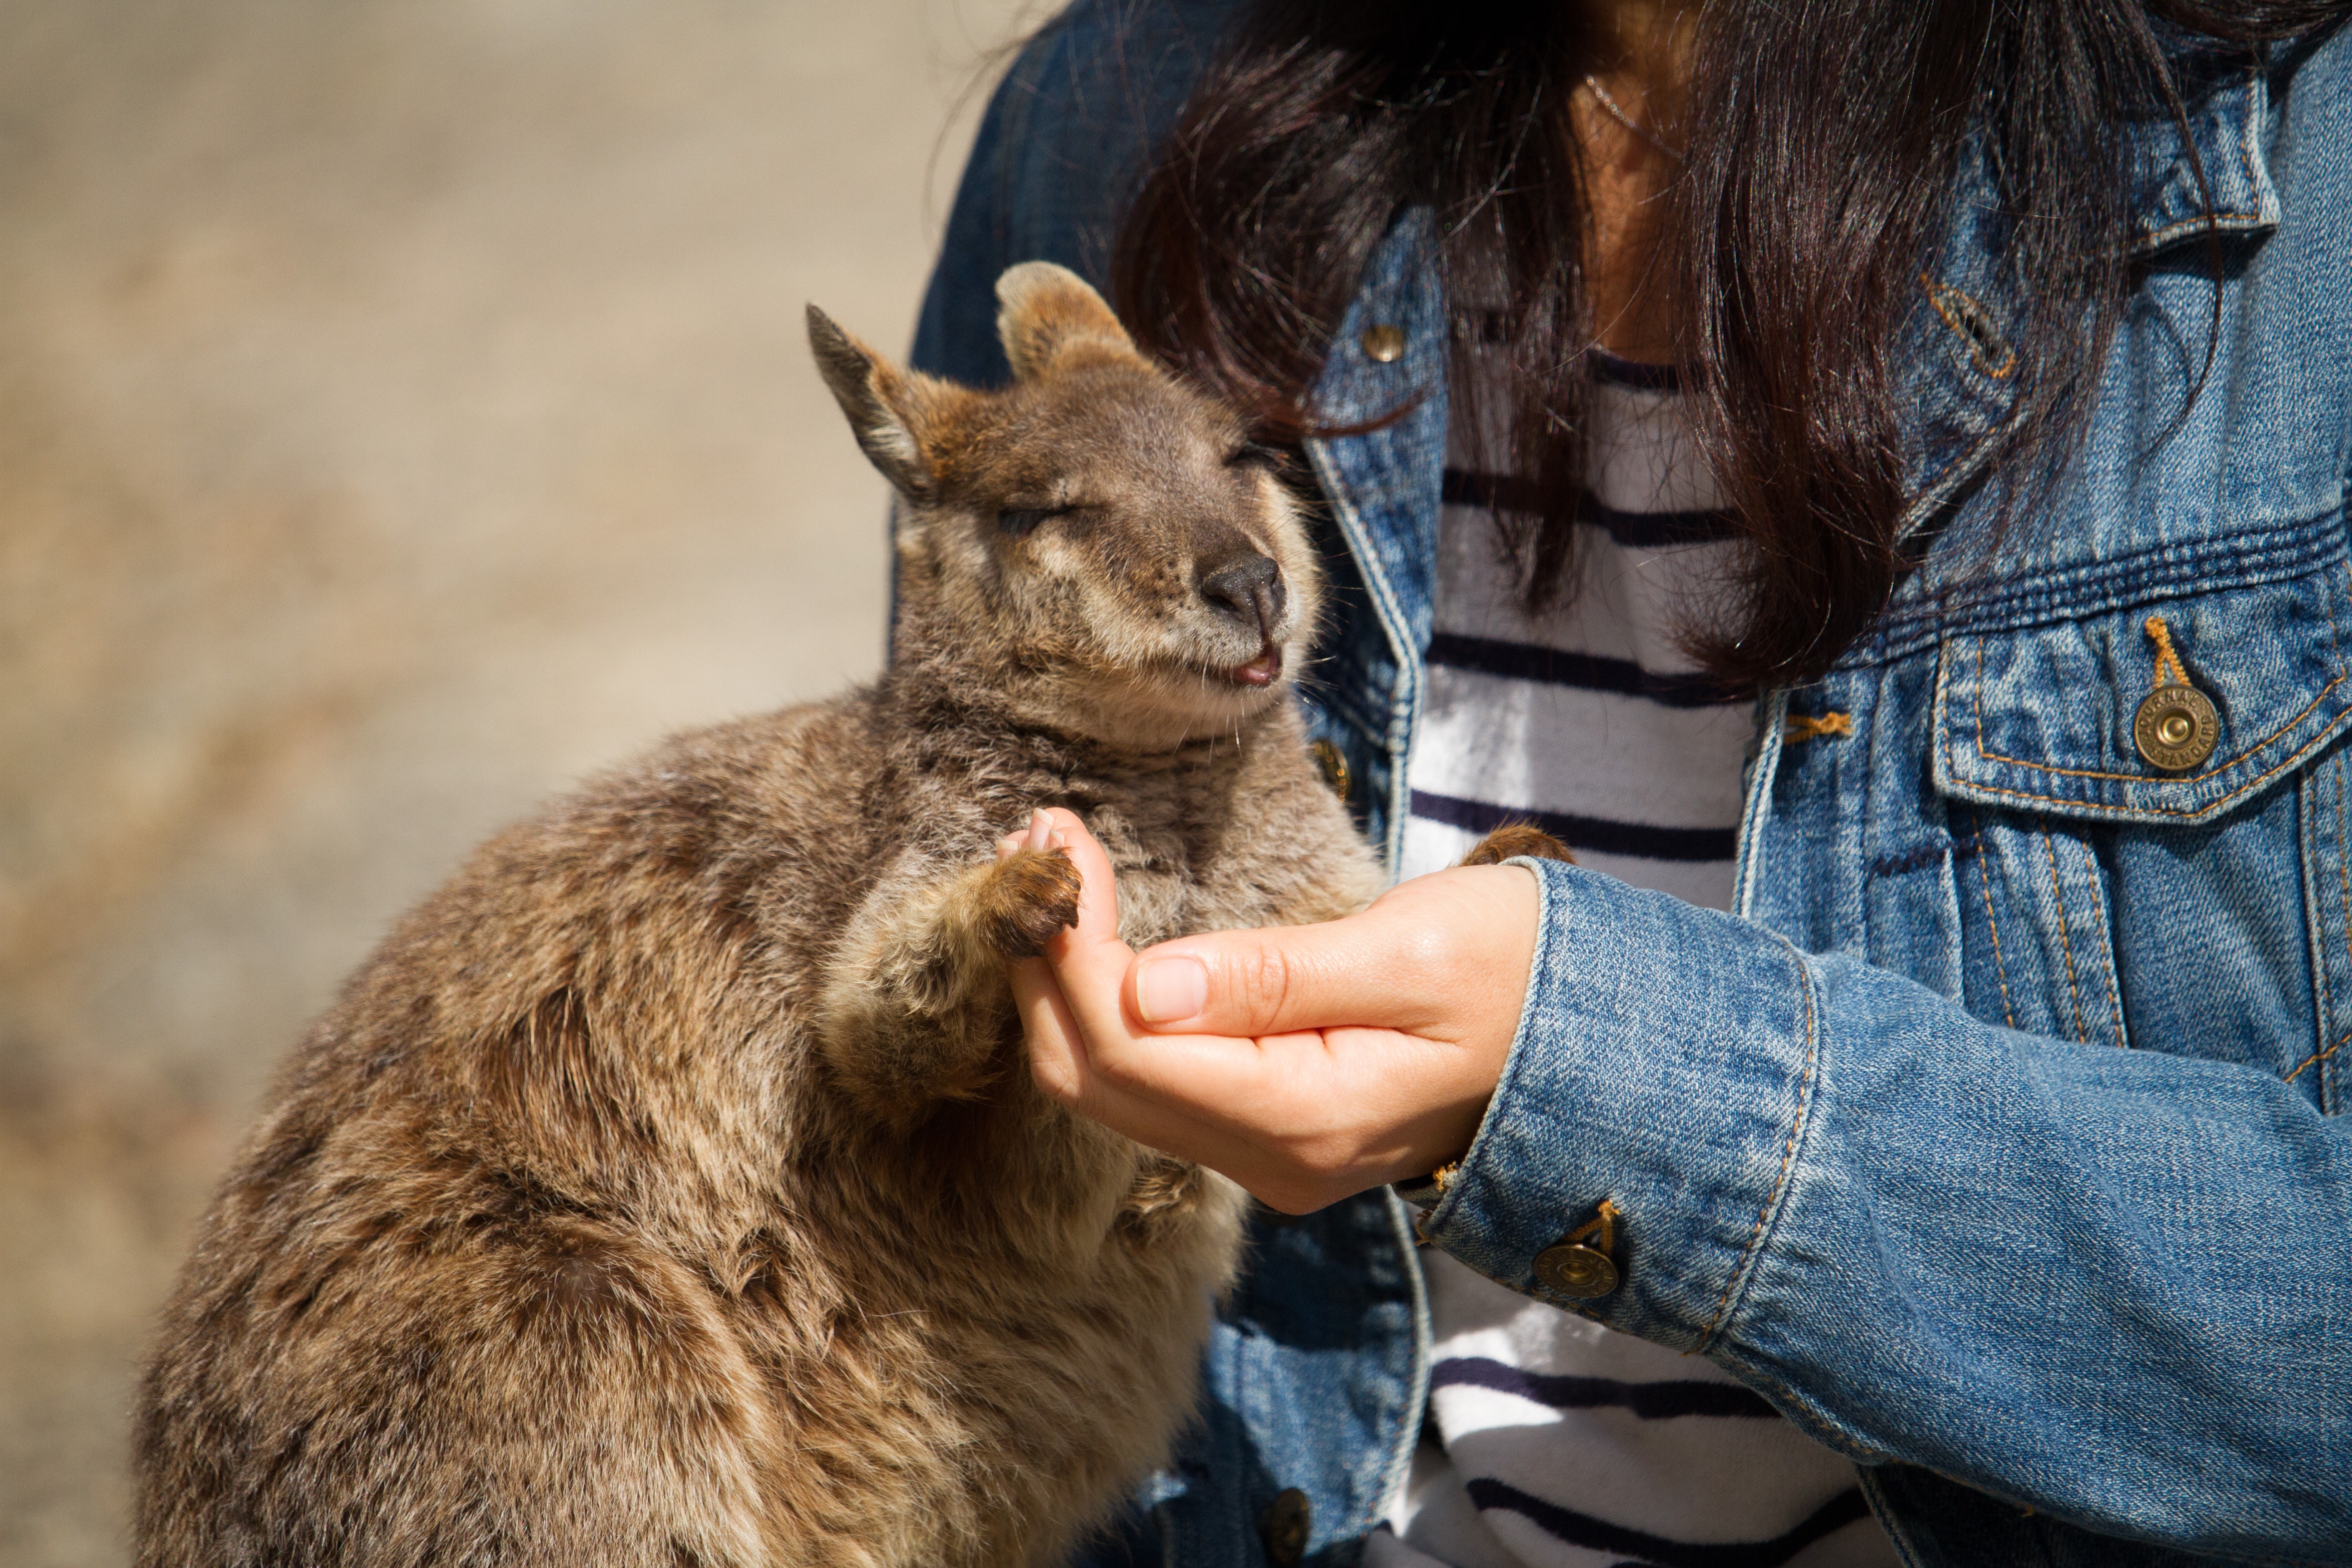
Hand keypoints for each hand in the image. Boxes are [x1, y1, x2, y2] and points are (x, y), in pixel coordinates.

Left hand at [996, 809, 1542, 1212]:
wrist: (1604, 1041)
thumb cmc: (1526, 976)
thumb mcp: (1413, 953)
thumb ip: (1276, 977)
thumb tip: (1147, 986)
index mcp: (1302, 1119)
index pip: (1126, 1042)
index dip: (1067, 943)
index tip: (1052, 834)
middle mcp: (1272, 1161)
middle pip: (1096, 1076)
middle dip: (1045, 960)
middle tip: (1031, 836)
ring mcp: (1270, 1156)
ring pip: (1114, 1085)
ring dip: (1066, 979)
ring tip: (1053, 867)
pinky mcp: (1273, 1129)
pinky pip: (1154, 1082)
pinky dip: (1109, 1005)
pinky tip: (1101, 935)